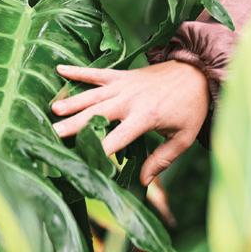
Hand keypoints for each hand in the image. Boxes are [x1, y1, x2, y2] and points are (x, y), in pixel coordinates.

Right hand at [51, 57, 211, 224]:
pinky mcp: (123, 75)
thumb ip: (162, 160)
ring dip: (73, 101)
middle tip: (54, 132)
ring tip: (53, 109)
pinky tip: (59, 69)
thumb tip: (144, 182)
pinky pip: (98, 72)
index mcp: (146, 117)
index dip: (101, 149)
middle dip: (77, 124)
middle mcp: (131, 100)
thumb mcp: (183, 137)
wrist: (197, 73)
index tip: (84, 159)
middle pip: (99, 114)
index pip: (119, 137)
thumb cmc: (191, 108)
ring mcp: (125, 85)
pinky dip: (79, 70)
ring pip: (94, 94)